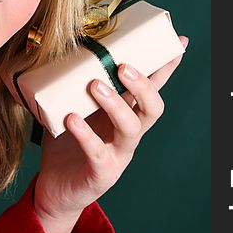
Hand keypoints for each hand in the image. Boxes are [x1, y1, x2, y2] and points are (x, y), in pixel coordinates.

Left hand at [34, 36, 188, 220]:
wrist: (54, 189)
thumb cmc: (66, 144)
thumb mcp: (72, 108)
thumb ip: (74, 85)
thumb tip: (63, 48)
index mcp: (126, 115)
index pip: (152, 88)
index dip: (166, 67)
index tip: (178, 42)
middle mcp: (128, 134)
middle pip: (152, 108)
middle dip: (143, 85)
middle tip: (122, 66)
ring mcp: (118, 155)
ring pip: (131, 128)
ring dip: (115, 104)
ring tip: (95, 86)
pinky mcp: (101, 174)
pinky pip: (98, 153)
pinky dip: (85, 135)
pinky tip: (71, 119)